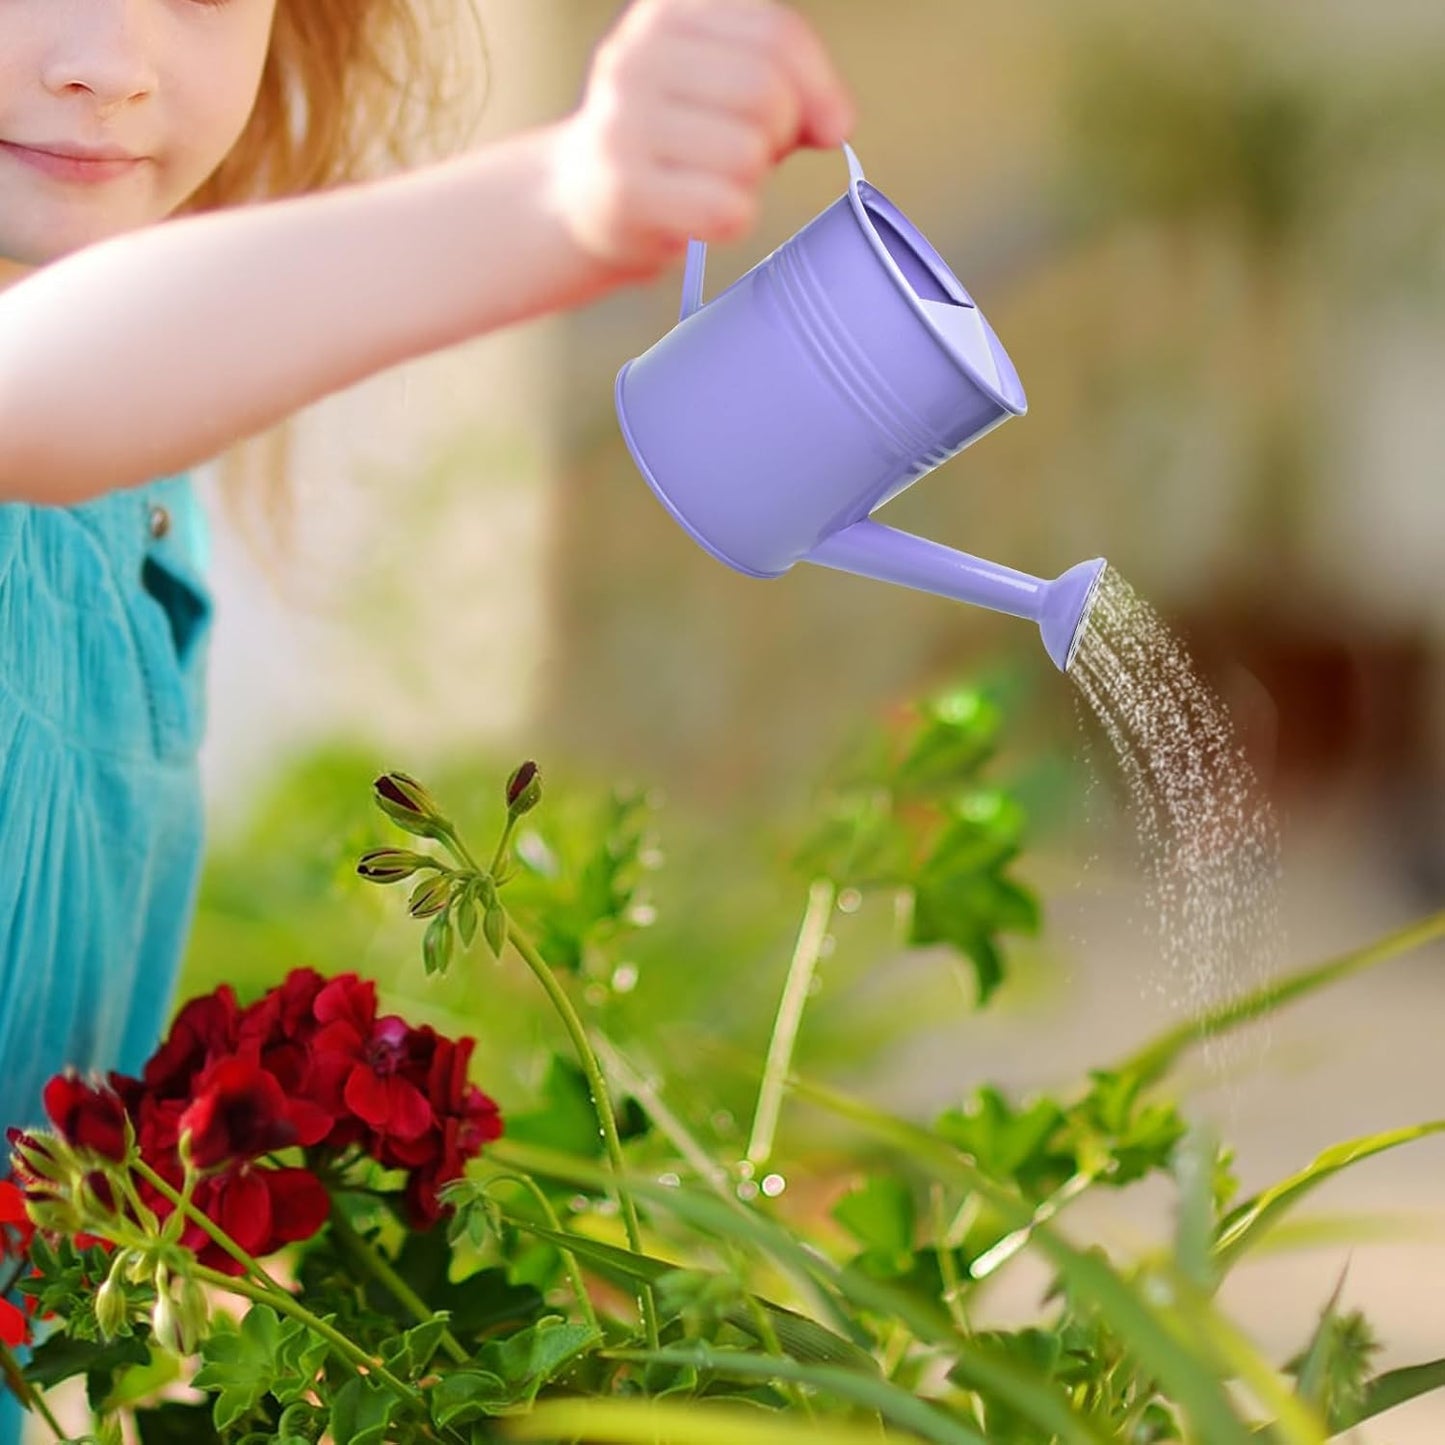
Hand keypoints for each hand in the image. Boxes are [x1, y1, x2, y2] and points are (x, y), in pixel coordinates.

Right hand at [548, 0, 854, 279]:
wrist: (577, 199)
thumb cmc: (672, 143)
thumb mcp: (722, 86)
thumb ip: (787, 83)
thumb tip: (836, 122)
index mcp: (667, 12)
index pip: (775, 35)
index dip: (819, 86)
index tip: (828, 125)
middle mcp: (636, 56)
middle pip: (766, 92)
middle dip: (779, 137)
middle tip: (750, 157)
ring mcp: (623, 122)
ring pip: (747, 153)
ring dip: (750, 183)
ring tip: (712, 182)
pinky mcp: (623, 188)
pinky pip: (726, 208)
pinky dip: (732, 220)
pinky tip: (701, 215)